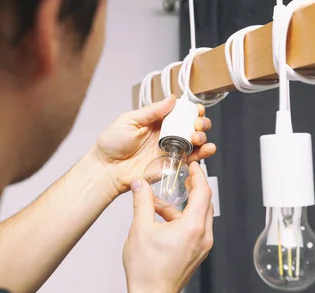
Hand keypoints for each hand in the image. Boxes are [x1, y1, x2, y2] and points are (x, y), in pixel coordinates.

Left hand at [93, 96, 215, 196]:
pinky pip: (191, 159)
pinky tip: (207, 149)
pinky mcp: (172, 164)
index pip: (179, 112)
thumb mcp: (130, 120)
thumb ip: (152, 111)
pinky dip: (202, 154)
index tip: (196, 109)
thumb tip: (172, 99)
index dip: (191, 109)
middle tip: (196, 124)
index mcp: (157, 121)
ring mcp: (170, 149)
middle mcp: (166, 134)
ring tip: (197, 136)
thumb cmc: (112, 144)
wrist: (107, 169)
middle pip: (191, 125)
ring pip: (194, 142)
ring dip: (202, 136)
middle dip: (199, 122)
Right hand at [123, 162, 213, 292]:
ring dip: (183, 206)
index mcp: (192, 227)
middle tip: (182, 177)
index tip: (192, 166)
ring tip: (159, 203)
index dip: (198, 176)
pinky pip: (194, 229)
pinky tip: (162, 220)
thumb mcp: (140, 229)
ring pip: (198, 217)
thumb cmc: (147, 270)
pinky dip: (181, 220)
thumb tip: (139, 184)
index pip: (203, 192)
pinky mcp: (196, 254)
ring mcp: (201, 247)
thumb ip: (142, 202)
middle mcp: (203, 236)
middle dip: (194, 189)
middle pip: (205, 203)